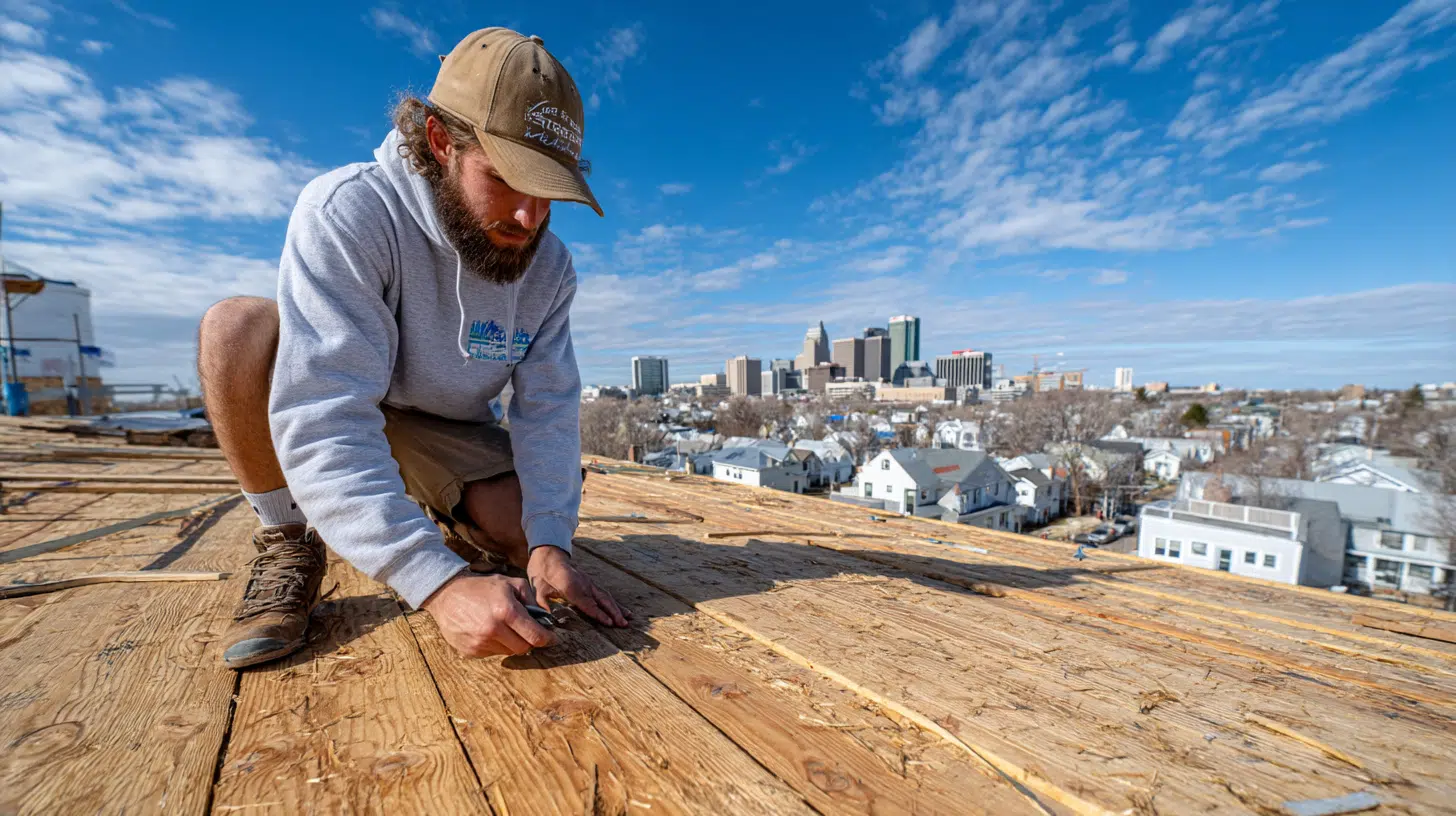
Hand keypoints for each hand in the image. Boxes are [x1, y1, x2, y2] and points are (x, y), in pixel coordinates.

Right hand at [421, 573, 557, 656]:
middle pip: (523, 648)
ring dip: (511, 642)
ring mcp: (480, 643)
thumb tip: (546, 616)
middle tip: (526, 631)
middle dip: (529, 640)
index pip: (535, 636)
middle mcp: (493, 630)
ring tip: (503, 626)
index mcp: (506, 611)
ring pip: (508, 652)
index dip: (547, 639)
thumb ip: (532, 599)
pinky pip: (493, 653)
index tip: (551, 638)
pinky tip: (488, 631)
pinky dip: (496, 645)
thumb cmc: (481, 587)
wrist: (446, 595)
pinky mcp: (470, 651)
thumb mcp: (510, 583)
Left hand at [527, 546, 629, 627]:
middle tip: (623, 624)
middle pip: (602, 600)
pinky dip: (614, 603)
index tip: (609, 623)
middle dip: (614, 612)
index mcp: (571, 586)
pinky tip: (622, 610)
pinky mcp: (590, 583)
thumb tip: (546, 621)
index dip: (599, 614)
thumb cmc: (542, 572)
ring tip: (628, 619)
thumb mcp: (537, 589)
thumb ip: (543, 605)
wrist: (548, 554)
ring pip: (606, 596)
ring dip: (617, 608)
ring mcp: (589, 582)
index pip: (587, 603)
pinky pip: (604, 594)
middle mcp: (583, 584)